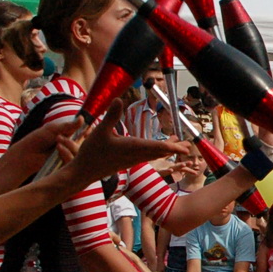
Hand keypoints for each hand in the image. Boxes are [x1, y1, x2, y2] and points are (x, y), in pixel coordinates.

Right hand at [65, 107, 190, 184]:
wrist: (84, 172)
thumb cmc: (91, 153)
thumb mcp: (100, 131)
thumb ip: (111, 115)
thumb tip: (118, 99)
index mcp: (132, 147)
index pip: (156, 147)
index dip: (172, 147)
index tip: (184, 148)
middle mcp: (136, 155)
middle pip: (159, 151)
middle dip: (174, 148)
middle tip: (188, 145)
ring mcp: (133, 160)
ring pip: (154, 154)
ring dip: (167, 149)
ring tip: (179, 145)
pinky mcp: (129, 161)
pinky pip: (148, 156)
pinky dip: (157, 152)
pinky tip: (159, 150)